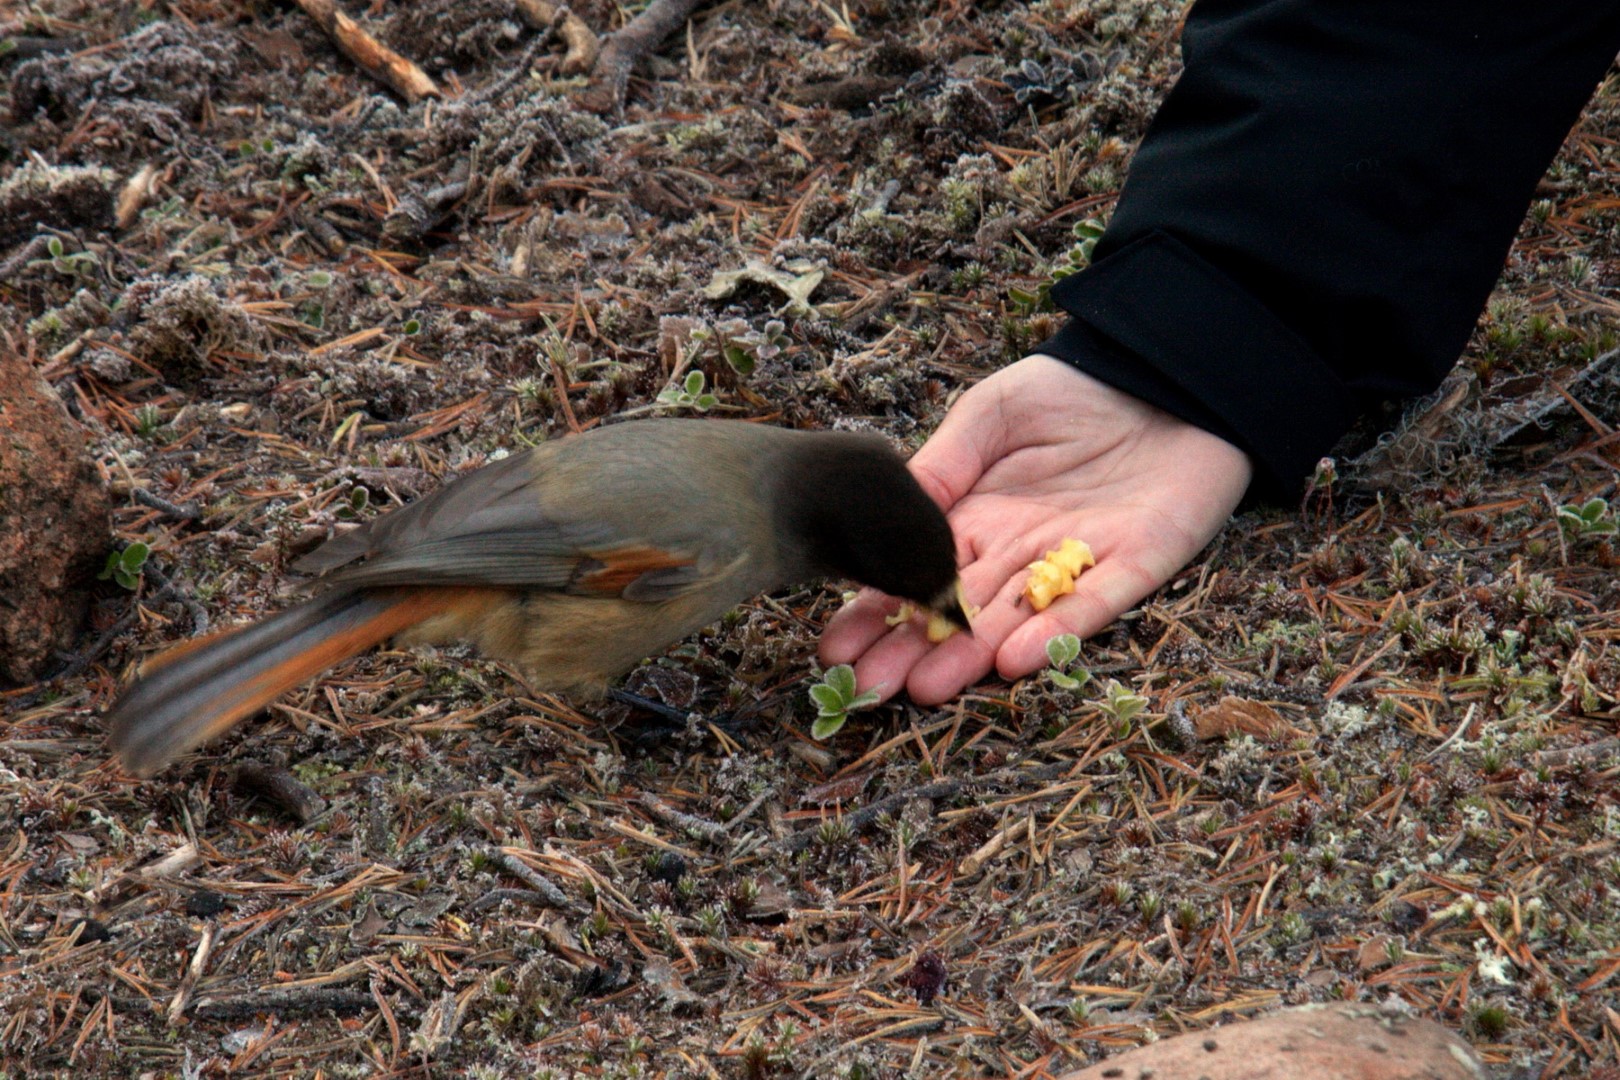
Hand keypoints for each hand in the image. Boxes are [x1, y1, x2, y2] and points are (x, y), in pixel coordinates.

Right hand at [819, 354, 1252, 703]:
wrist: (1159, 375)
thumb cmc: (1069, 390)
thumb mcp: (993, 412)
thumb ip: (947, 459)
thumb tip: (895, 502)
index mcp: (978, 520)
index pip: (919, 575)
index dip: (878, 610)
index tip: (836, 646)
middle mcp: (1019, 553)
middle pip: (958, 612)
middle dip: (911, 652)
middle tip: (865, 690)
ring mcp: (1075, 564)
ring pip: (1015, 621)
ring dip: (971, 658)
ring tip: (923, 690)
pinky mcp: (1136, 562)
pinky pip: (1093, 604)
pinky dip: (1055, 632)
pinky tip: (1012, 661)